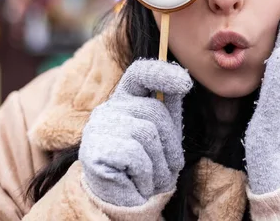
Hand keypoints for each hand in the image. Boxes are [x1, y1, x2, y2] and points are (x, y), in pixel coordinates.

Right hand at [79, 59, 192, 206]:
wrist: (125, 204)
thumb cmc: (148, 167)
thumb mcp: (164, 133)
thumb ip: (169, 106)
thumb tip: (183, 77)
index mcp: (127, 100)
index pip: (140, 73)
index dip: (161, 73)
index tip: (185, 83)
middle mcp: (109, 108)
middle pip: (154, 110)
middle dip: (171, 143)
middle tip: (170, 169)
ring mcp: (98, 128)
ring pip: (147, 132)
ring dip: (160, 164)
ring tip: (153, 179)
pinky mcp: (94, 151)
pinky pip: (135, 155)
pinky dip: (145, 175)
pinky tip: (139, 184)